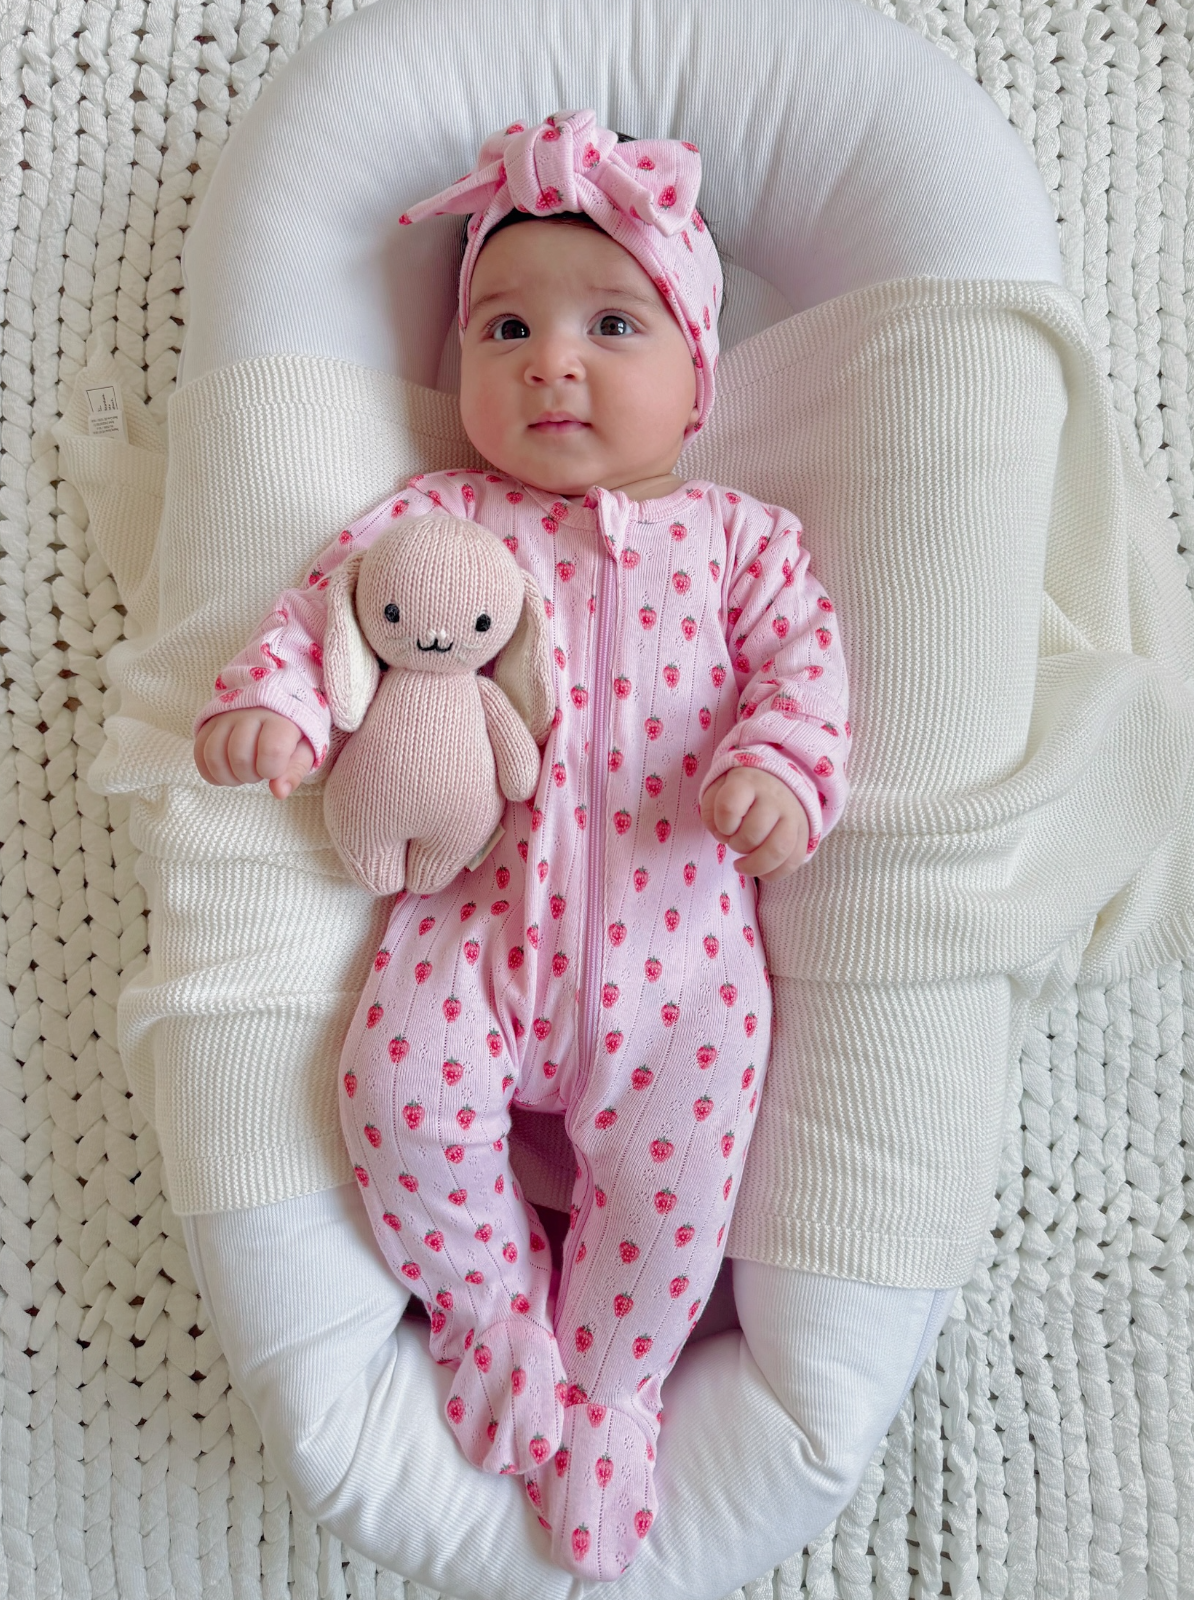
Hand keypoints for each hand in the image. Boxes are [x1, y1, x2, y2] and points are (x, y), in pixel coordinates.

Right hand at [193, 708, 314, 798]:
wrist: (273, 707)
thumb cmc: (292, 734)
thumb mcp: (304, 751)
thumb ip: (295, 771)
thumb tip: (279, 792)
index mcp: (279, 719)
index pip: (271, 750)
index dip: (271, 770)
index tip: (275, 770)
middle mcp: (249, 714)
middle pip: (239, 756)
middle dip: (250, 776)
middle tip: (259, 771)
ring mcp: (226, 717)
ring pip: (214, 755)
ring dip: (228, 776)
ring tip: (242, 773)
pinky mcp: (209, 723)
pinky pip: (199, 752)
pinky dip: (210, 772)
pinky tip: (225, 774)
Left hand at [699, 767, 809, 879]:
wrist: (778, 781)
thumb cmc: (741, 790)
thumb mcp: (718, 788)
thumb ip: (711, 809)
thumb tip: (722, 835)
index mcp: (747, 783)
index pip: (729, 807)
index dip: (722, 824)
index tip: (723, 826)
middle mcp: (773, 798)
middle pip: (753, 833)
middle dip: (737, 845)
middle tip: (733, 842)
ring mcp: (792, 816)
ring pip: (778, 850)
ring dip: (754, 866)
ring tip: (742, 865)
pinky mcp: (804, 833)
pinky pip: (793, 861)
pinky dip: (774, 874)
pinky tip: (761, 872)